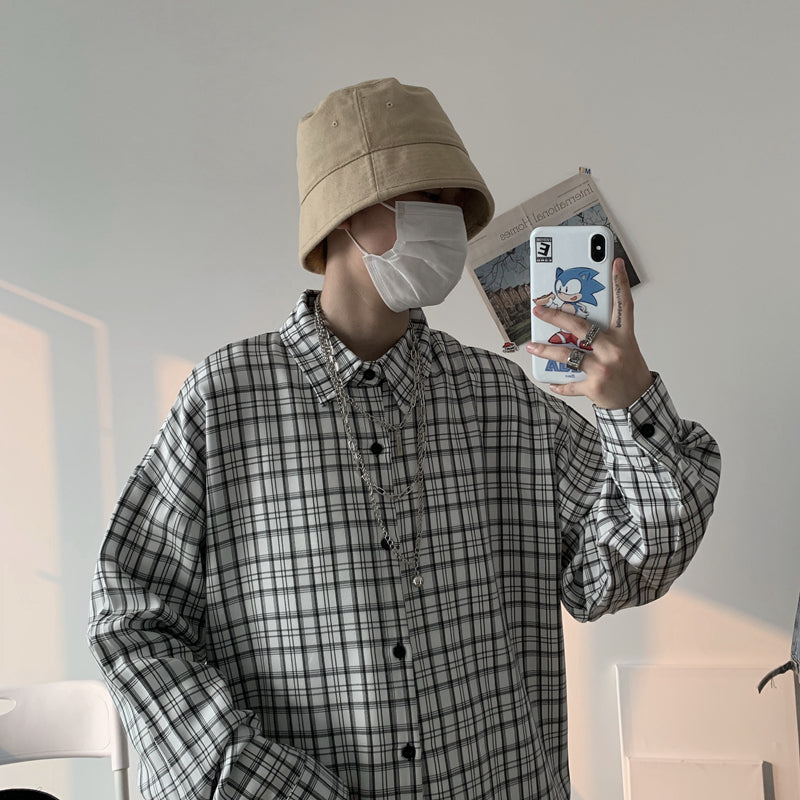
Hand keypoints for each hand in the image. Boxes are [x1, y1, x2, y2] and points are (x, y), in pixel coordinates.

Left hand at [526, 259, 652, 408]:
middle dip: (556, 316)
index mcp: (623, 337)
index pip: (624, 305)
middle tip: (538, 310)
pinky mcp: (594, 387)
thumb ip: (605, 334)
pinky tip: (550, 381)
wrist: (637, 401)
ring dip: (546, 350)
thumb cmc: (629, 370)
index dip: (620, 283)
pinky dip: (558, 384)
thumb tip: (576, 323)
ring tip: (531, 346)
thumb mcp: (624, 347)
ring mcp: (603, 368)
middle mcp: (613, 350)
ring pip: (568, 355)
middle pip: (581, 327)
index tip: (614, 263)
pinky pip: (569, 383)